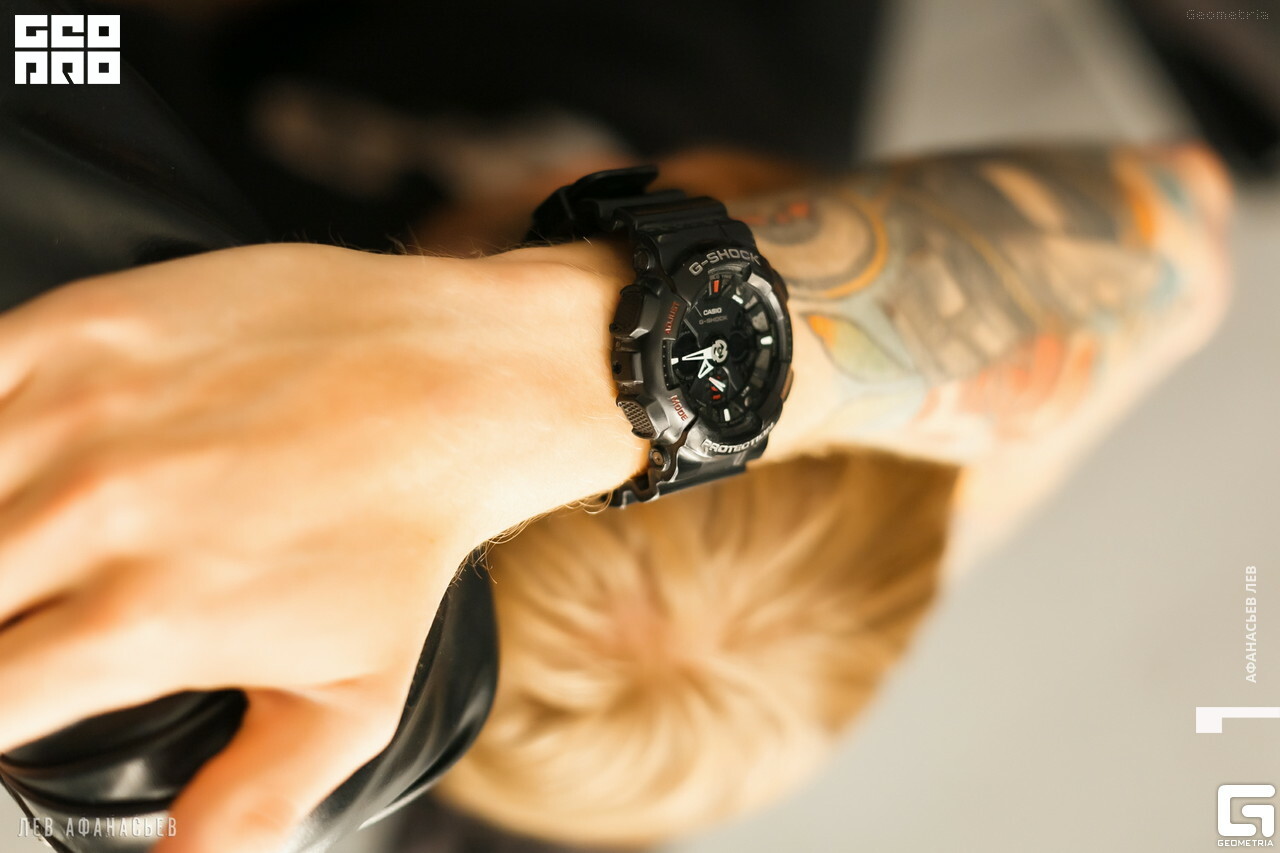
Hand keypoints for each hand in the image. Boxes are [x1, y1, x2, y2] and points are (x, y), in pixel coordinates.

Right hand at [0, 242, 644, 852]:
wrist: (458, 388)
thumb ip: (247, 805)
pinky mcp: (86, 325)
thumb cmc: (410, 532)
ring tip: (32, 552)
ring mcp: (80, 409)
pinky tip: (10, 467)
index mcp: (142, 623)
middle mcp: (93, 515)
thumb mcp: (351, 701)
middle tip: (37, 617)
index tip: (21, 693)